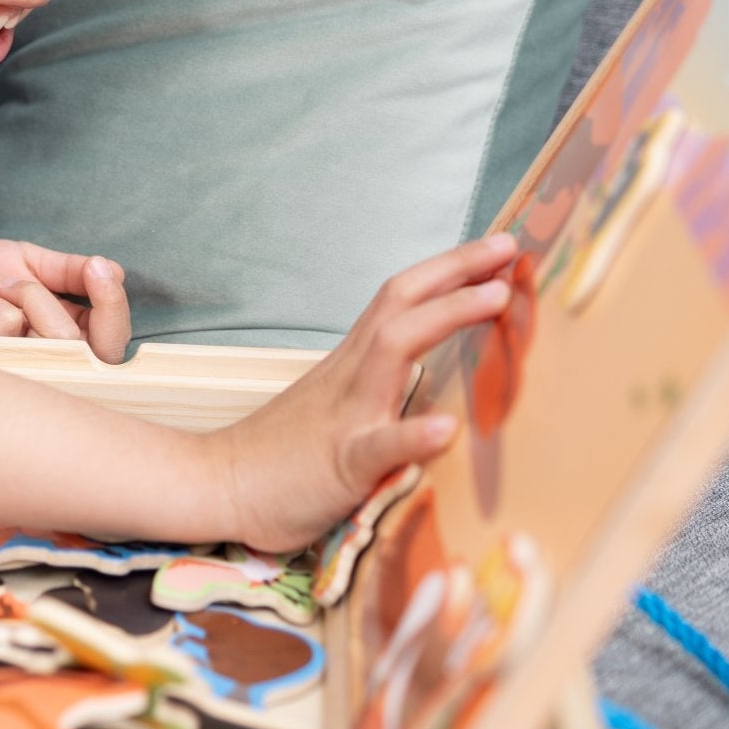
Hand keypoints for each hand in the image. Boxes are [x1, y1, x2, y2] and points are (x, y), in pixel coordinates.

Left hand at [0, 240, 131, 364]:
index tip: (101, 271)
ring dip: (20, 296)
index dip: (114, 307)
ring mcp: (21, 374)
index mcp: (67, 334)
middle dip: (47, 296)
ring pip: (52, 338)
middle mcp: (50, 362)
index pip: (112, 337)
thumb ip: (68, 269)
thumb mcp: (24, 262)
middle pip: (85, 343)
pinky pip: (9, 334)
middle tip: (10, 281)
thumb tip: (113, 270)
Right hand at [213, 232, 518, 552]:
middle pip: (401, 301)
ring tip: (498, 298)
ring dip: (447, 315)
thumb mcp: (337, 407)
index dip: (449, 268)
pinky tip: (445, 428)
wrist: (219, 483)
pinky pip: (377, 446)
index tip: (497, 247)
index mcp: (353, 363)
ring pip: (394, 349)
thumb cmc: (283, 454)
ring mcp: (346, 415)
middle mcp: (352, 375)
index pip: (402, 298)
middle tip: (509, 245)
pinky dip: (411, 434)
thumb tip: (435, 389)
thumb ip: (379, 388)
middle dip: (457, 269)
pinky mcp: (341, 464)